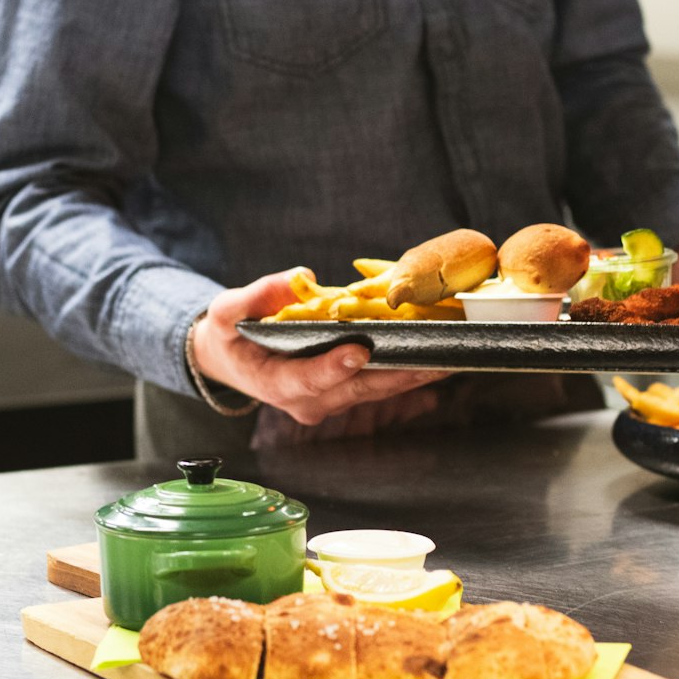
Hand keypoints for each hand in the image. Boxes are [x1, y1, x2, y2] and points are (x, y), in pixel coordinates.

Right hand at [191, 268, 448, 425]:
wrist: (233, 361)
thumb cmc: (229, 337)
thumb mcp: (225, 313)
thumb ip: (255, 296)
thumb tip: (299, 276)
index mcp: (277, 384)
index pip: (308, 380)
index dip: (333, 368)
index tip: (359, 352)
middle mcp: (309, 401)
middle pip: (359, 389)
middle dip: (400, 374)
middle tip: (438, 357)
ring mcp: (331, 401)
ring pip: (378, 390)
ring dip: (415, 373)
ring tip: (453, 355)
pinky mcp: (347, 392)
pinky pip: (382, 384)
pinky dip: (410, 369)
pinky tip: (440, 353)